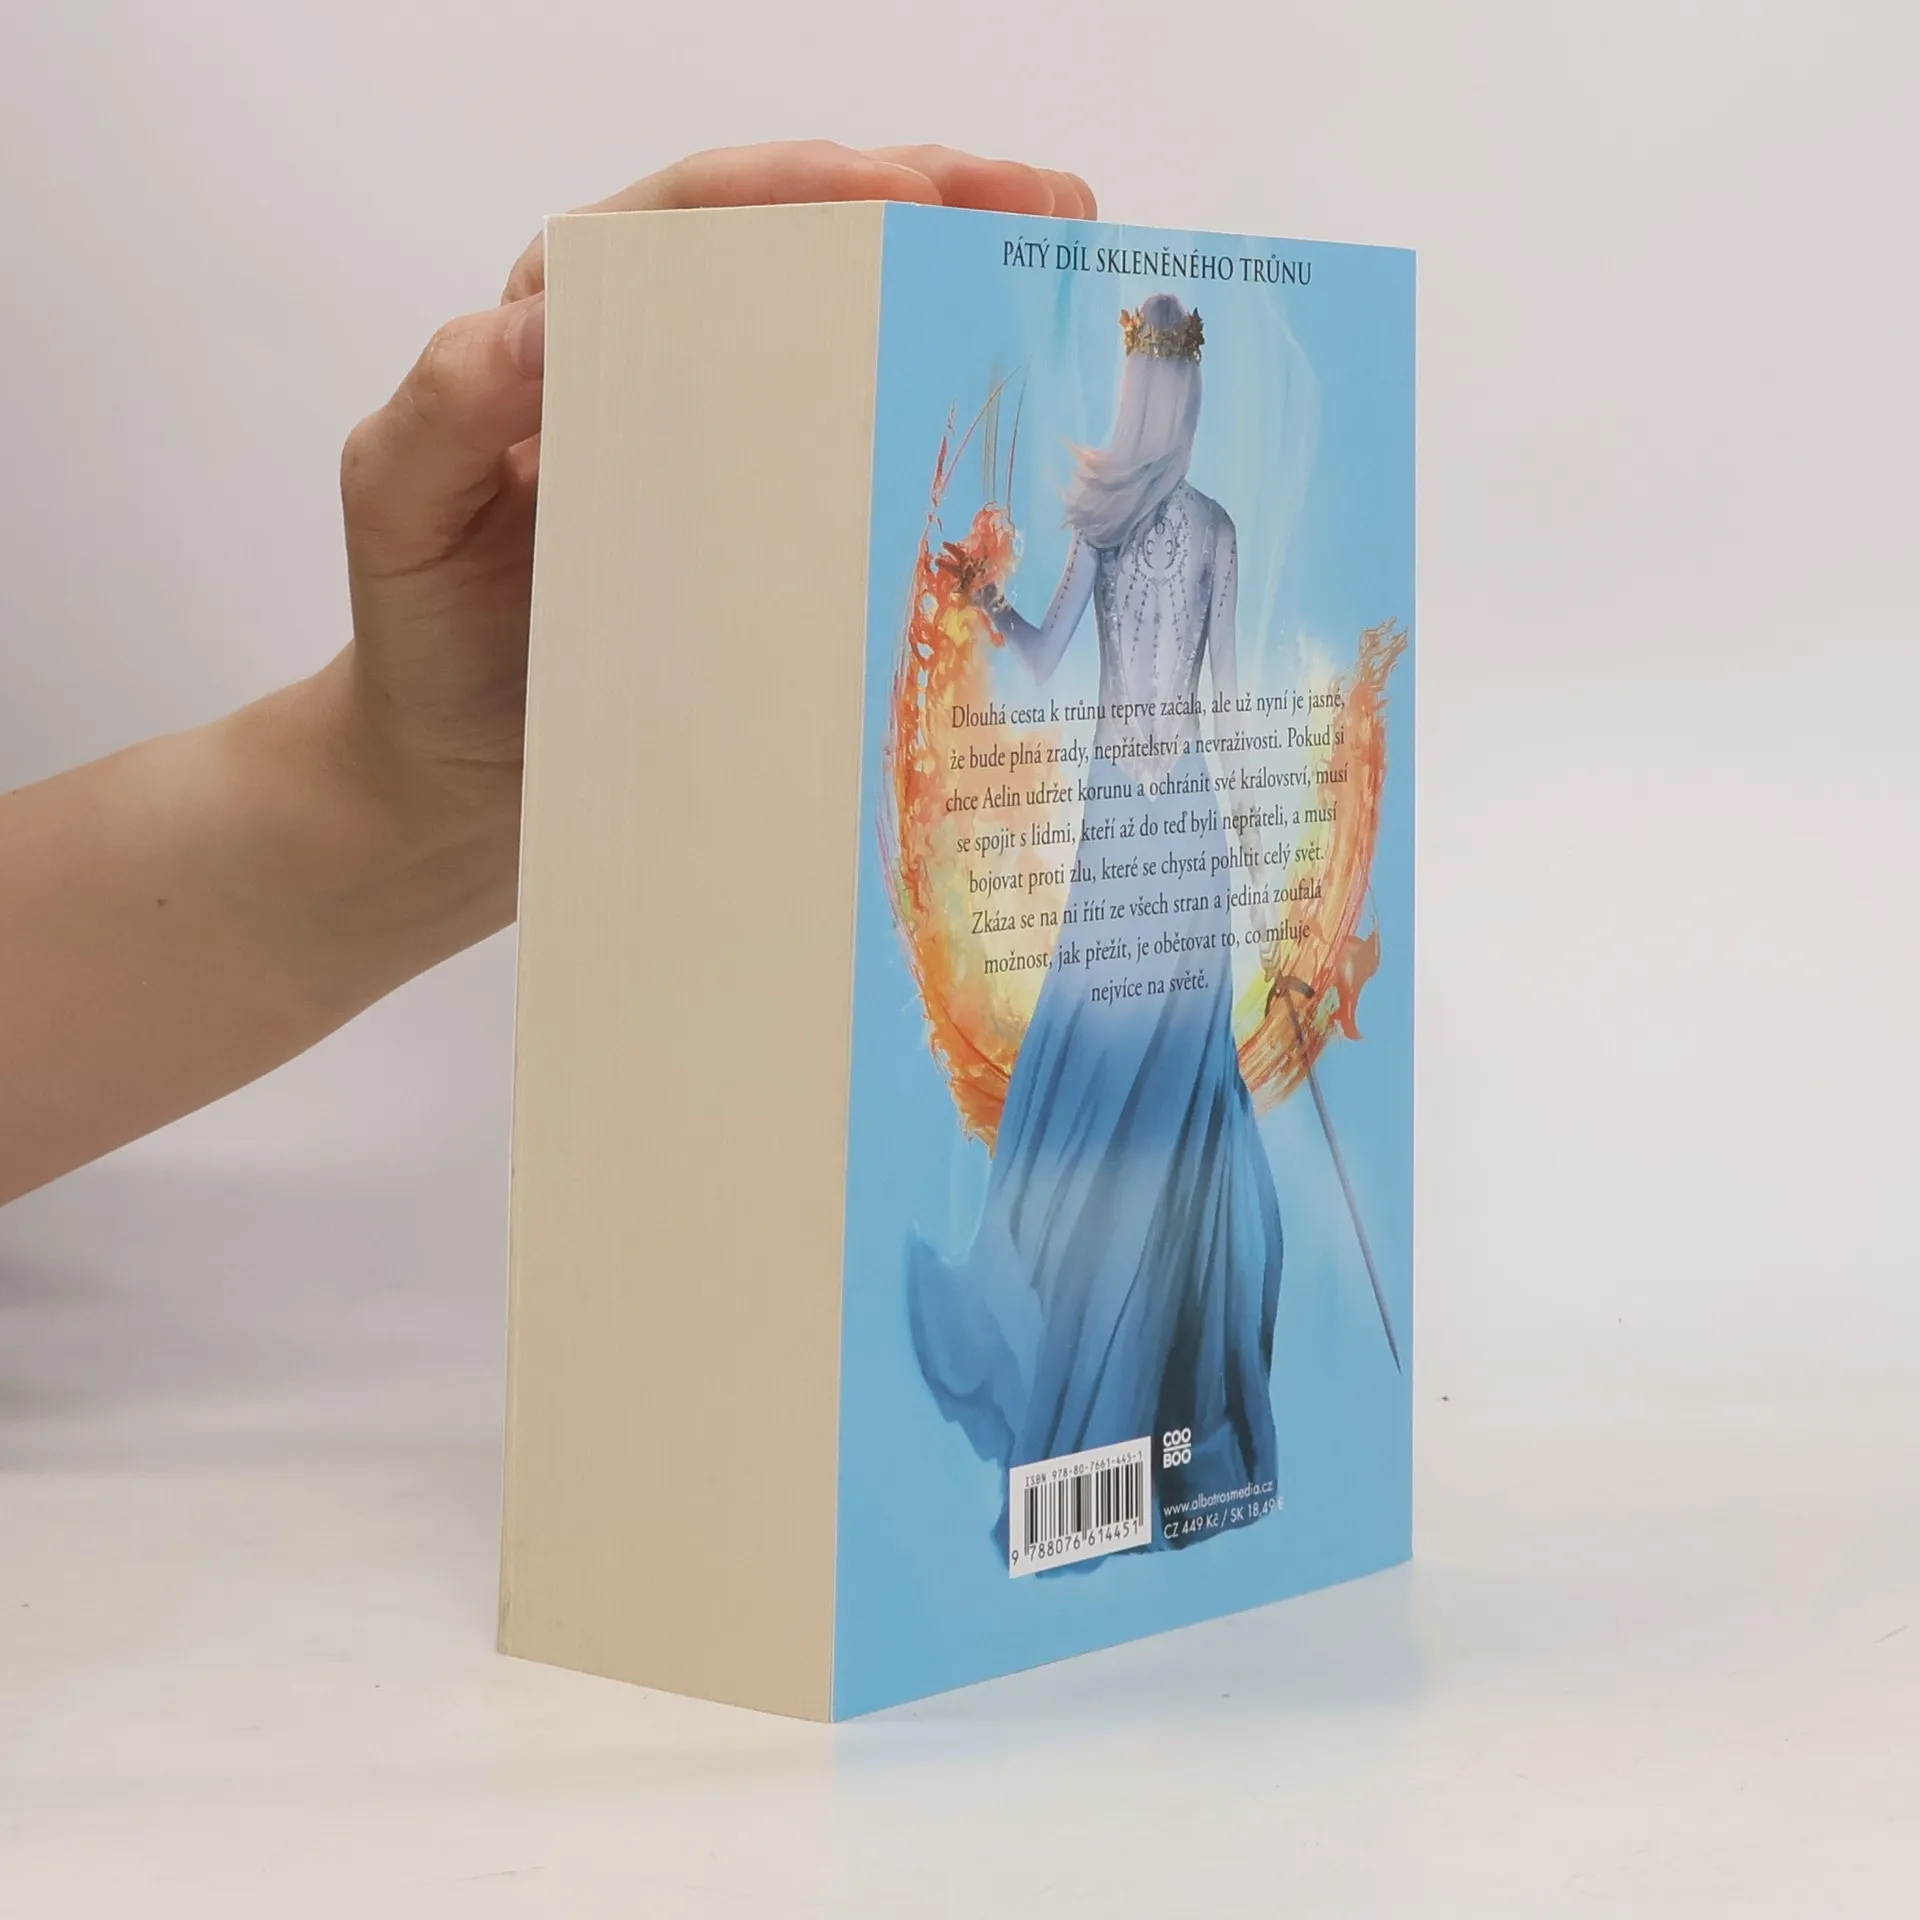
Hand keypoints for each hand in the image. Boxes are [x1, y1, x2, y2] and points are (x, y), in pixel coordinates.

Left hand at [332, 141, 1097, 929]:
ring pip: (850, 352)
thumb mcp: (401, 508)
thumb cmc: (424, 638)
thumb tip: (535, 323)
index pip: (695, 220)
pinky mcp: (775, 550)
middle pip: (804, 257)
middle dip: (927, 208)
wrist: (461, 783)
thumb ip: (443, 406)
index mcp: (579, 333)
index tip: (905, 185)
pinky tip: (1022, 443)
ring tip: (1054, 267)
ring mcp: (735, 465)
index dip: (803, 186)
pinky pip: (864, 478)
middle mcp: (669, 378)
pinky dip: (944, 450)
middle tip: (1037, 208)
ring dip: (955, 302)